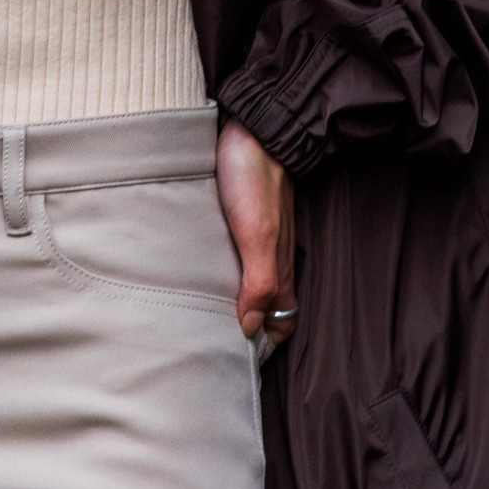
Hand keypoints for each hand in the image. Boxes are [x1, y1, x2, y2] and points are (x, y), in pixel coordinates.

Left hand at [215, 117, 296, 345]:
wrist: (254, 125)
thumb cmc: (253, 177)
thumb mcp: (256, 232)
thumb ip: (259, 281)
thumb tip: (251, 327)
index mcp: (278, 265)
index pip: (283, 321)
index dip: (267, 343)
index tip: (239, 364)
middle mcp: (272, 254)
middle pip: (268, 305)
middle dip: (251, 329)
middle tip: (216, 348)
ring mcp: (259, 235)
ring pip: (253, 281)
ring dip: (237, 302)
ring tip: (205, 319)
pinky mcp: (242, 216)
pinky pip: (239, 256)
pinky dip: (227, 274)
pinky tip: (205, 274)